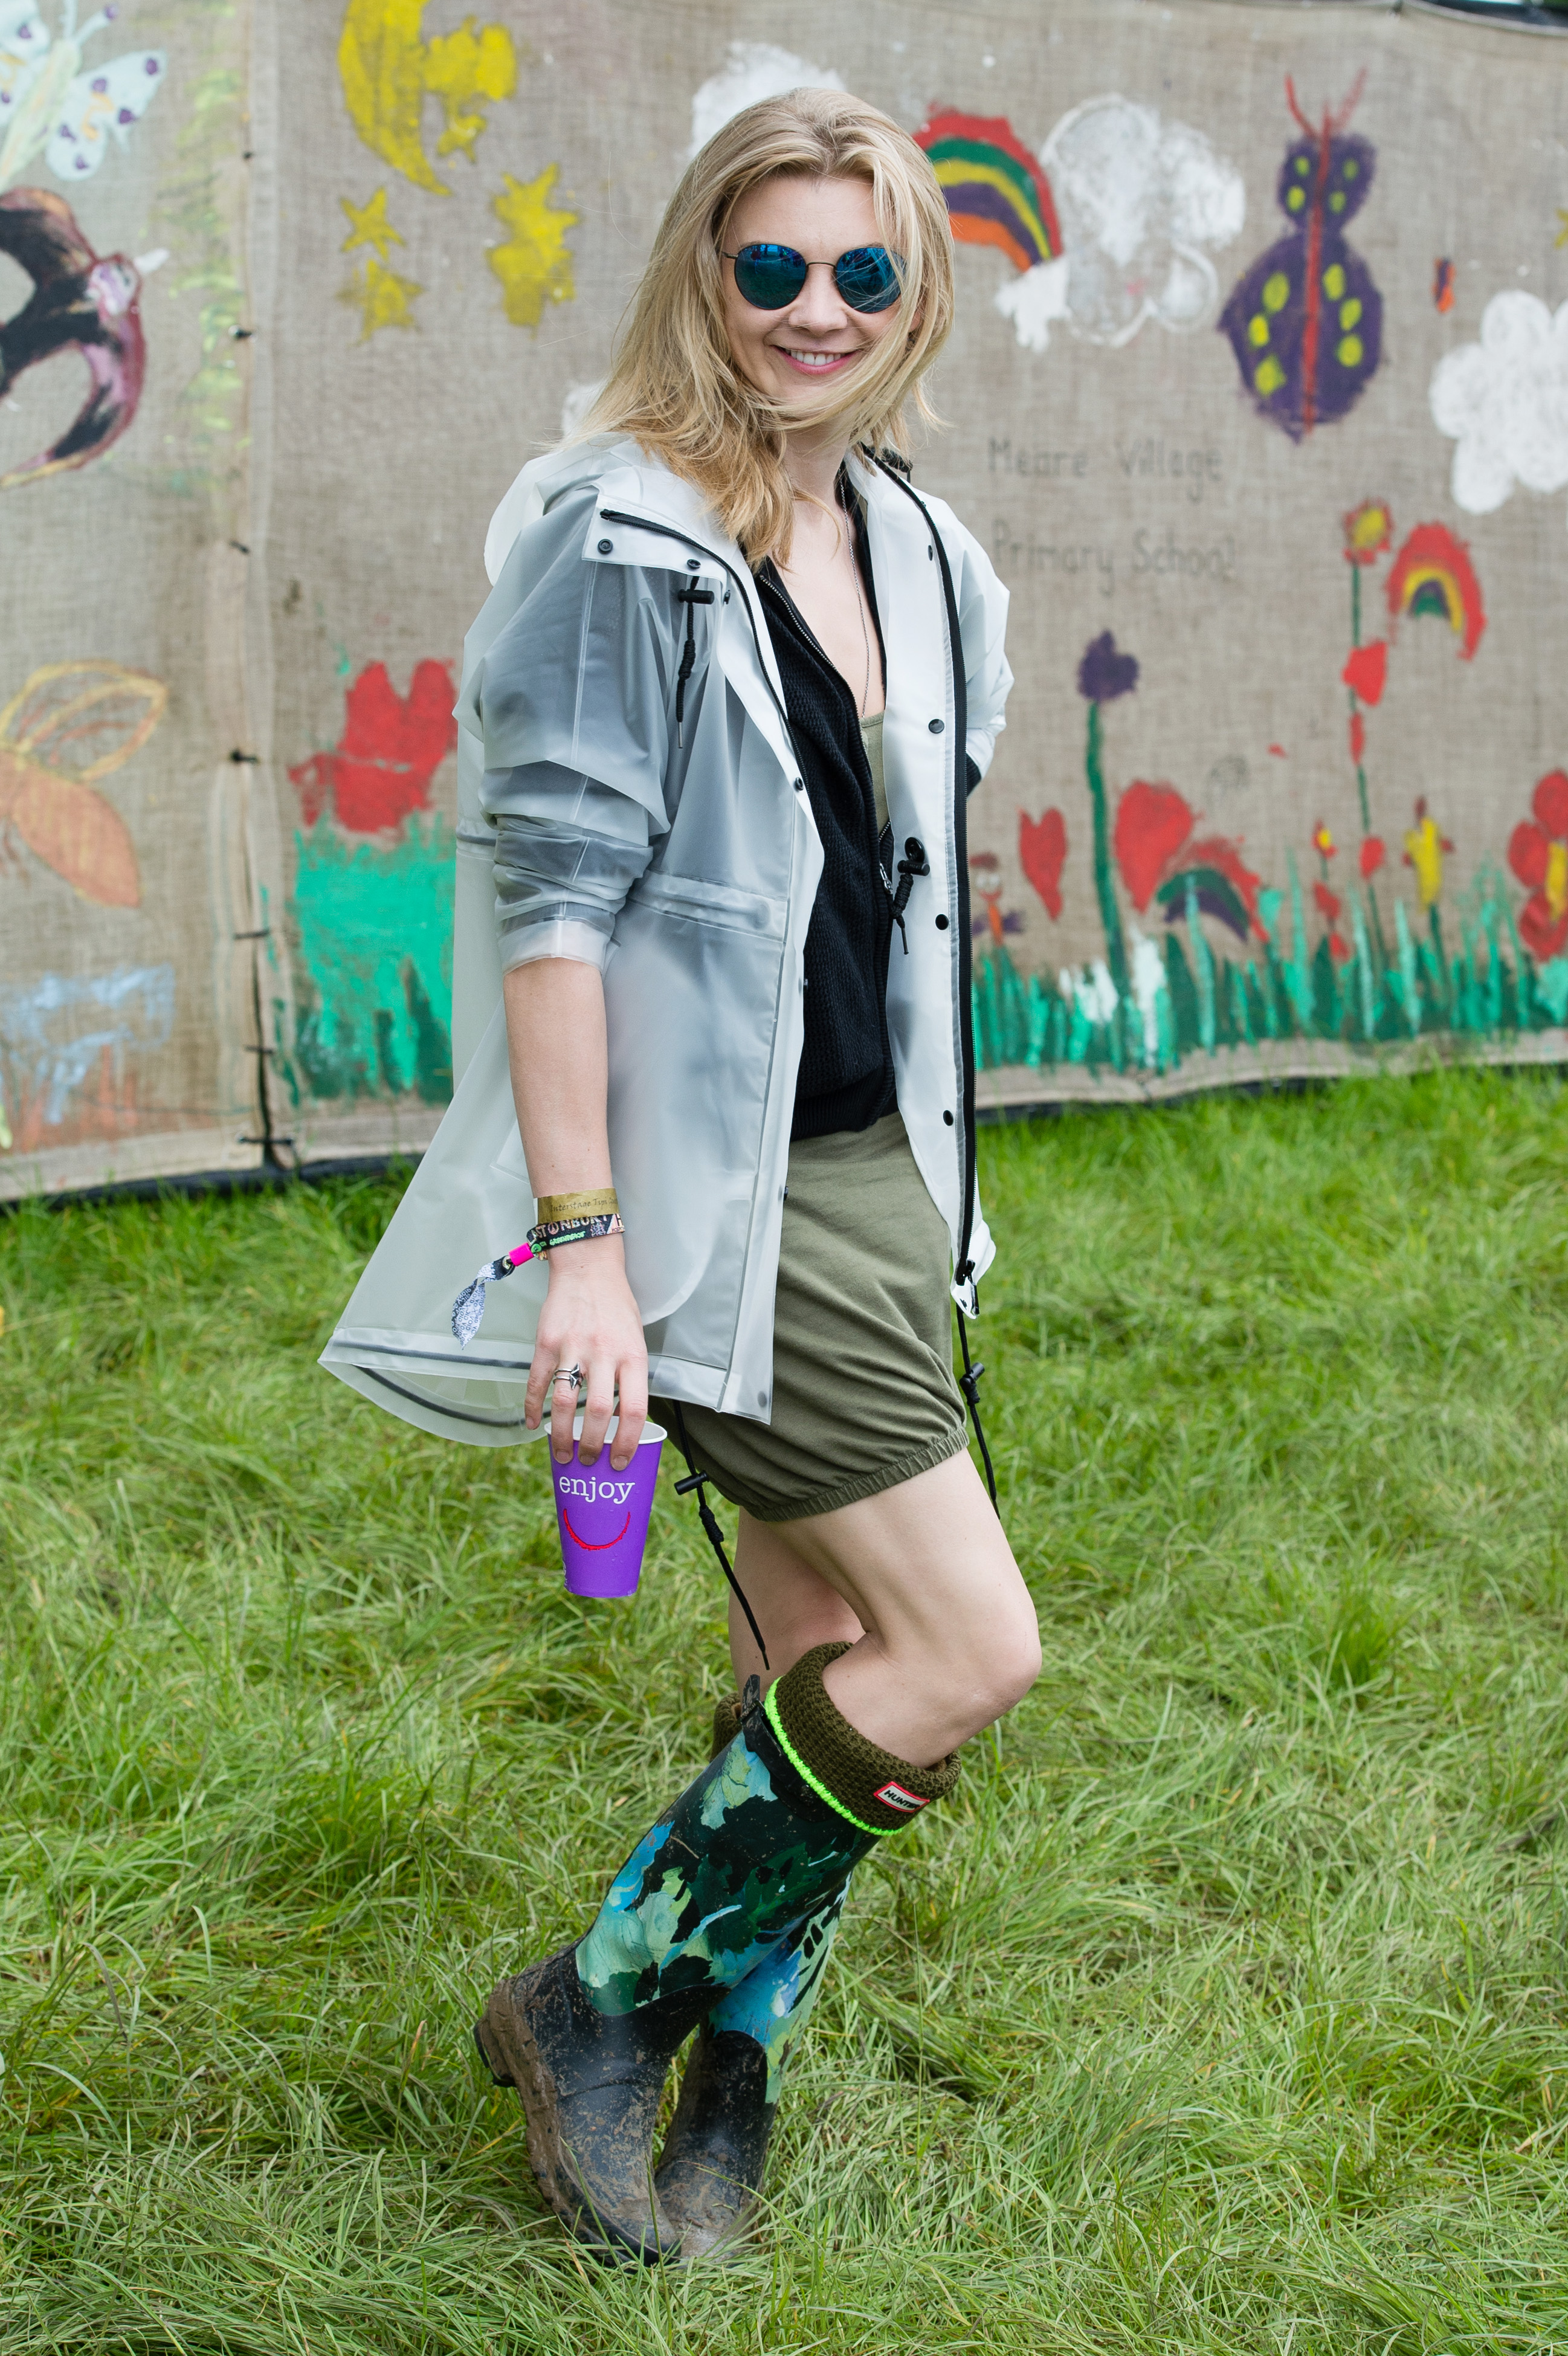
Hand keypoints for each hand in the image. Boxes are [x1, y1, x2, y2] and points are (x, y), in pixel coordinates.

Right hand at [524, 1236, 647, 1470]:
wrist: (589, 1268)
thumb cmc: (616, 1308)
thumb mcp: (635, 1341)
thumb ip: (629, 1378)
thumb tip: (618, 1422)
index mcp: (632, 1356)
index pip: (634, 1410)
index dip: (627, 1442)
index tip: (620, 1462)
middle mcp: (604, 1353)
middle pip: (596, 1413)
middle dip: (592, 1446)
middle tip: (588, 1462)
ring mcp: (572, 1347)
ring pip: (563, 1403)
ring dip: (561, 1435)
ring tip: (562, 1454)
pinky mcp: (546, 1342)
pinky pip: (537, 1382)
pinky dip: (532, 1407)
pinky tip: (532, 1424)